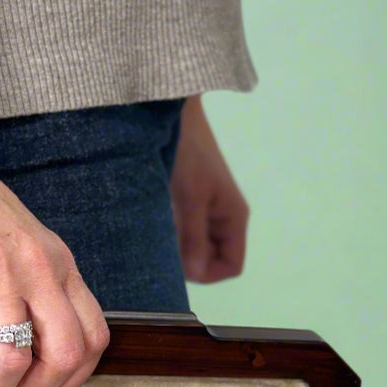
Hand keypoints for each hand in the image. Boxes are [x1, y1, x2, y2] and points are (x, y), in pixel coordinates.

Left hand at [170, 96, 249, 282]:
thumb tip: (196, 274)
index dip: (208, 273)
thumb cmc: (188, 152)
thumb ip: (193, 238)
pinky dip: (169, 232)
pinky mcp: (187, 204)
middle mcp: (222, 219)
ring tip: (158, 226)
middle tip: (163, 244)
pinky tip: (154, 219)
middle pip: (210, 259)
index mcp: (233, 218)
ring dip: (175, 245)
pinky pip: (182, 231)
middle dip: (188, 260)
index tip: (181, 264)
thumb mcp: (190, 198)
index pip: (231, 265)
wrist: (172, 113)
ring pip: (193, 247)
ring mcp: (205, 212)